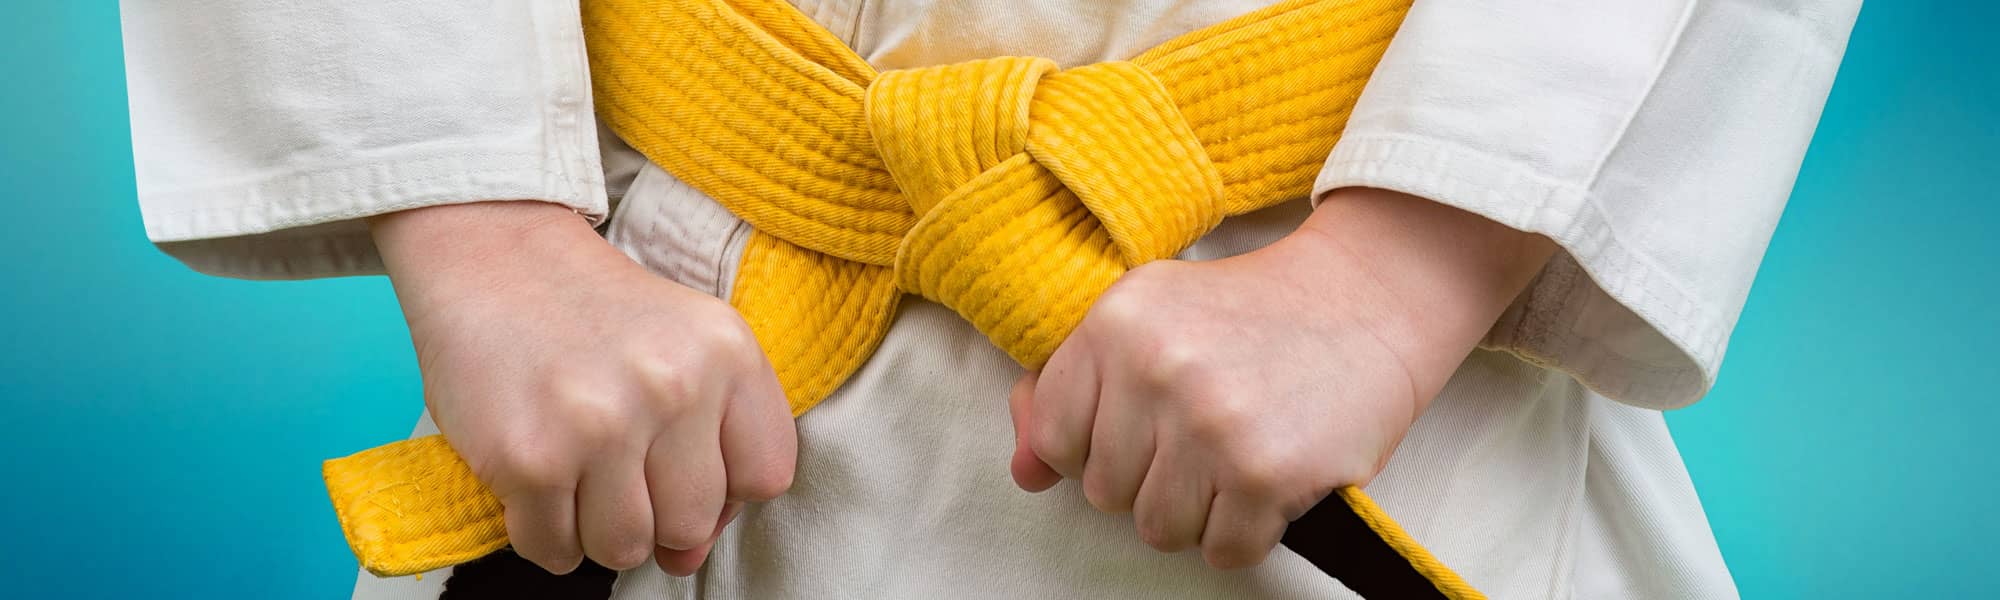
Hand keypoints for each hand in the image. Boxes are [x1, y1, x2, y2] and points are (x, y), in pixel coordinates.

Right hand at [371, 201, 795, 575]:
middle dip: (656, 513)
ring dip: (598, 530)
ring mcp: (601, 424)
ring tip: (578, 475)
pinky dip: (544, 536)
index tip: (687, 465)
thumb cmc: (593, 313)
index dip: (726, 488)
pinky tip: (537, 486)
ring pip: (627, 548)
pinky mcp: (530, 458)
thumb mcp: (684, 347)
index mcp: (727, 352)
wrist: (491, 254)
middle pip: (693, 522)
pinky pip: (554, 550)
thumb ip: (710, 448)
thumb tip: (688, 555)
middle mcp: (673, 386)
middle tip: (619, 466)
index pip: (766, 477)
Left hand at [1009, 188, 1553, 568]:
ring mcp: (1210, 425)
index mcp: (1114, 323)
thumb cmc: (1248, 315)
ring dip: (1198, 509)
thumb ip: (1067, 390)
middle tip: (1204, 431)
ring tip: (1235, 454)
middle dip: (1151, 477)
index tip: (1139, 424)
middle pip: (1105, 491)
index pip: (1051, 435)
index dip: (1093, 443)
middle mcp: (1155, 370)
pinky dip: (1246, 531)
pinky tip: (1268, 478)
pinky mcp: (1266, 474)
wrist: (1369, 299)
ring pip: (1159, 529)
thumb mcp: (1146, 320)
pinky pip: (1223, 551)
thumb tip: (1024, 473)